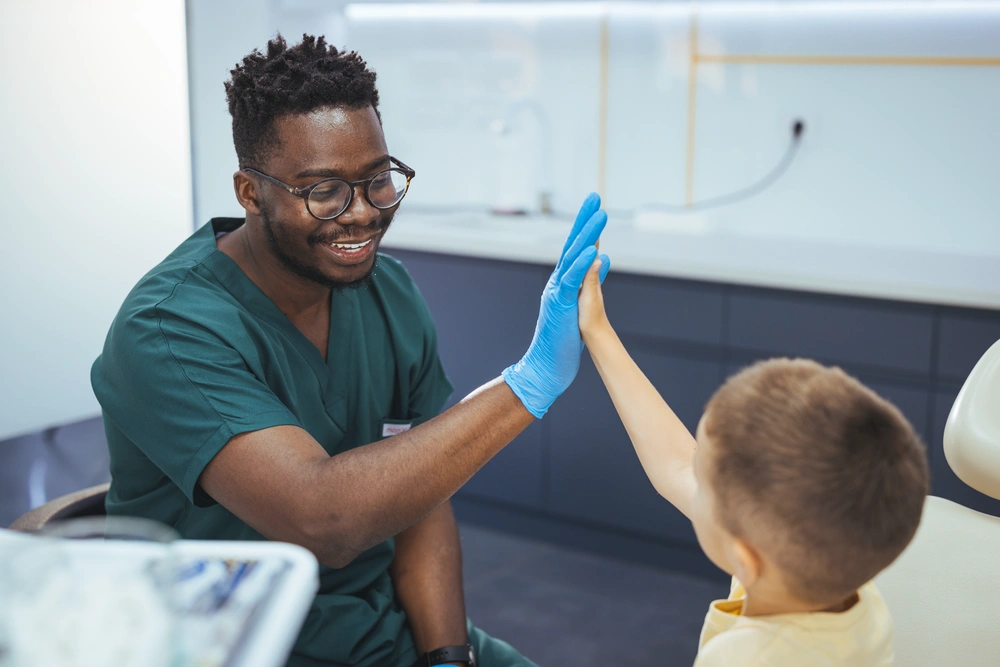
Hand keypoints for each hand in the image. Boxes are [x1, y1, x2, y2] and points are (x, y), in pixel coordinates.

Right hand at [502, 193, 610, 417]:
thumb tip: (604, 257)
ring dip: (586, 235)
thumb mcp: (582, 303)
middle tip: (596, 196)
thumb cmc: (565, 338)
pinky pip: (571, 281)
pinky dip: (580, 265)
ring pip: (572, 257)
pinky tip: (591, 250)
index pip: (577, 248)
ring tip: (600, 214)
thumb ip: (591, 279)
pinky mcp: (560, 304)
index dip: (587, 225)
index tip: (597, 205)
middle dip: (585, 219)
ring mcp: (557, 291)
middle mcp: (558, 281)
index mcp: (565, 281)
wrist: (548, 364)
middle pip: (573, 244)